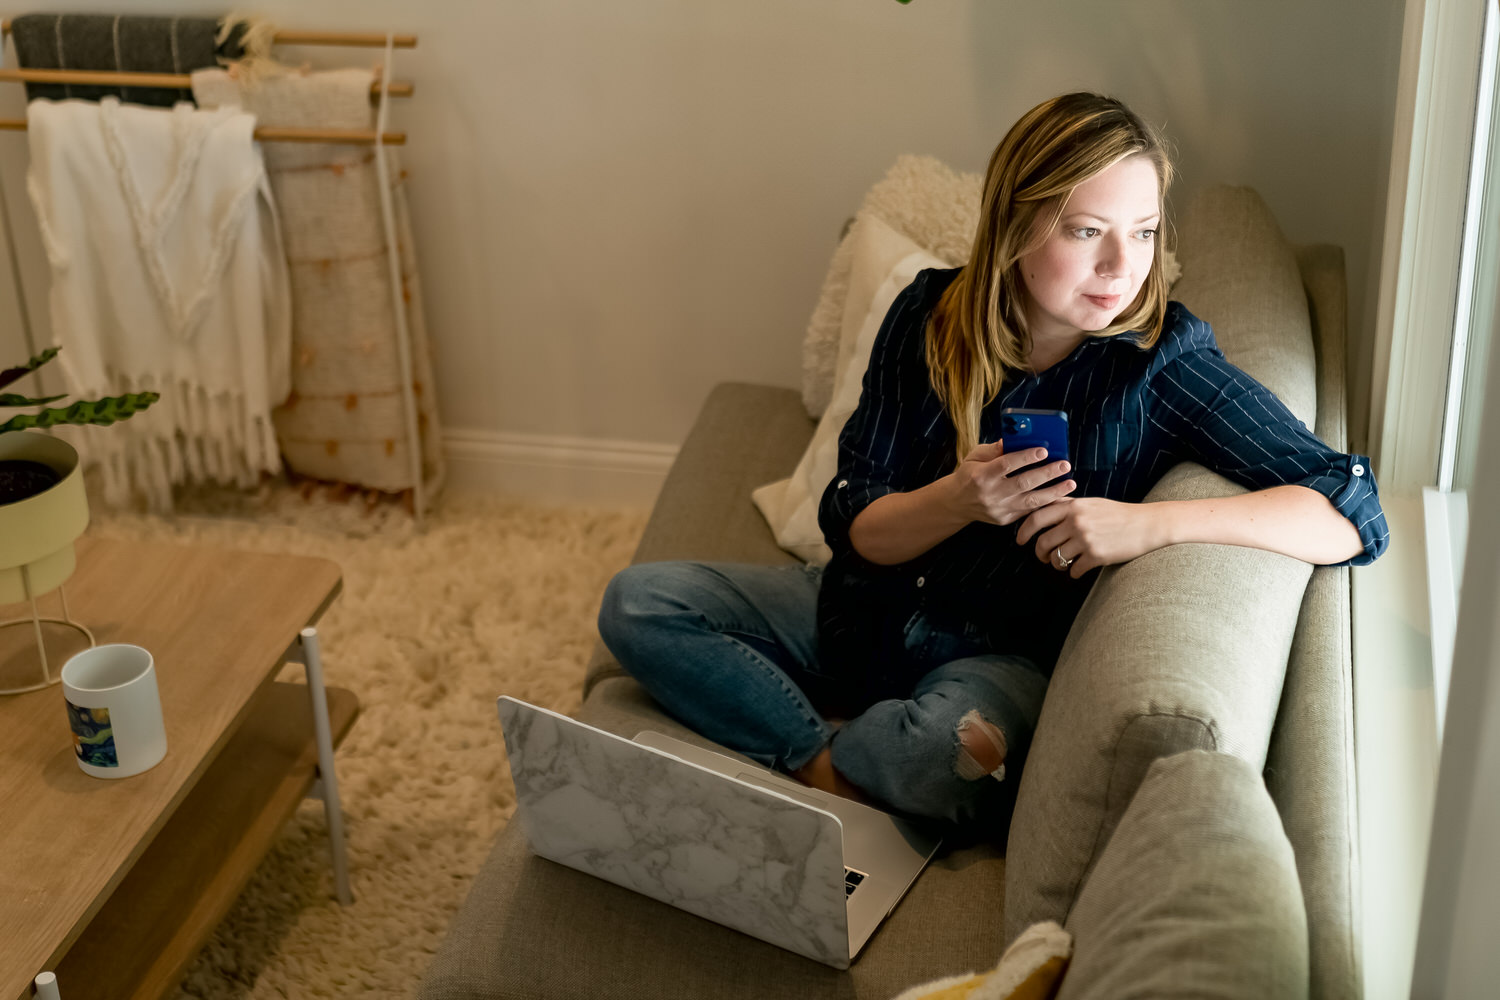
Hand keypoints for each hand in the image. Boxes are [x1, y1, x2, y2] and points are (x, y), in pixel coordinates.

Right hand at [950, 441, 1074, 526]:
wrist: (957, 503)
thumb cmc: (969, 474)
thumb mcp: (974, 457)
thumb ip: (994, 449)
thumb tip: (1014, 439)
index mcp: (981, 475)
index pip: (1006, 464)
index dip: (1026, 457)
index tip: (1044, 450)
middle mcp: (990, 494)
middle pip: (1023, 483)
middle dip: (1047, 473)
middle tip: (1065, 465)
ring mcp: (999, 509)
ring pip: (1030, 501)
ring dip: (1053, 492)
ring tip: (1071, 484)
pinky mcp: (1005, 520)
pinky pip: (1029, 512)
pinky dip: (1046, 504)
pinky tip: (1060, 497)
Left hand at [1015, 497, 1167, 577]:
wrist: (1146, 524)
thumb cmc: (1117, 513)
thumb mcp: (1090, 502)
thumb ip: (1067, 504)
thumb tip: (1044, 504)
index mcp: (1072, 506)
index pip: (1036, 518)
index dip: (1023, 531)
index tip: (1019, 540)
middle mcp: (1076, 522)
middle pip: (1042, 542)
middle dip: (1039, 553)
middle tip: (1042, 557)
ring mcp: (1086, 539)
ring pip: (1056, 559)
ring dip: (1056, 564)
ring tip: (1064, 562)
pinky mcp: (1096, 556)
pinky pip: (1074, 570)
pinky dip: (1074, 573)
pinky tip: (1079, 569)